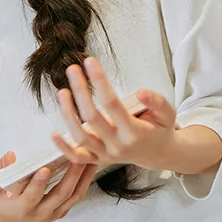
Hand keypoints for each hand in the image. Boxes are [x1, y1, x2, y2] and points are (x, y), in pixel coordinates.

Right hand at [0, 150, 97, 221]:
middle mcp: (40, 213)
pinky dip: (84, 182)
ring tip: (91, 159)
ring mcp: (52, 214)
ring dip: (84, 177)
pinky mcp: (60, 211)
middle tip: (78, 156)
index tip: (46, 168)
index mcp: (21, 208)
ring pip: (73, 196)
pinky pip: (75, 197)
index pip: (32, 196)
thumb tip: (11, 155)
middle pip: (60, 195)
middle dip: (71, 175)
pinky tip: (90, 167)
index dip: (39, 183)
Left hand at [51, 57, 177, 171]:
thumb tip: (142, 91)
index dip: (99, 81)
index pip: (112, 103)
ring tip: (62, 92)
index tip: (90, 62)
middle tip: (72, 69)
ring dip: (67, 114)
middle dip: (80, 91)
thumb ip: (157, 102)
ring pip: (80, 137)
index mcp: (134, 132)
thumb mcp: (168, 114)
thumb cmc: (160, 129)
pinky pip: (77, 158)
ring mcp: (106, 154)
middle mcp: (117, 145)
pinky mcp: (98, 160)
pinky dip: (63, 148)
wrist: (158, 154)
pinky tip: (53, 133)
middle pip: (92, 118)